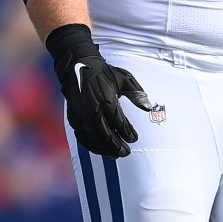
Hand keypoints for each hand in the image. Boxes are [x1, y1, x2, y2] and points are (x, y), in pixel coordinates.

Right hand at [46, 24, 151, 157]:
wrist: (78, 66)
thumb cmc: (104, 73)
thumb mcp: (124, 78)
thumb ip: (137, 94)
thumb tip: (148, 107)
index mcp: (107, 101)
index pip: (120, 124)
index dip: (128, 134)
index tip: (134, 138)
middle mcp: (93, 110)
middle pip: (107, 136)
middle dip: (118, 147)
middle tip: (126, 152)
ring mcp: (82, 115)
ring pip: (94, 139)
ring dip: (105, 150)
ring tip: (114, 155)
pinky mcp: (73, 117)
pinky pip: (82, 136)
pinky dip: (91, 145)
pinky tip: (98, 149)